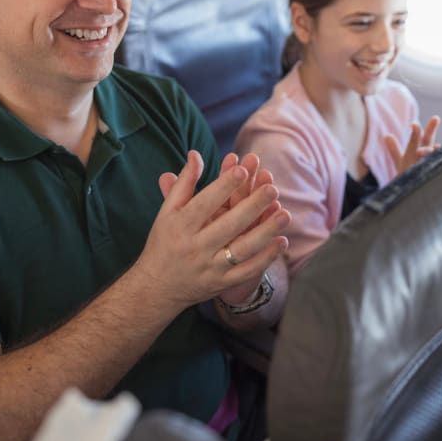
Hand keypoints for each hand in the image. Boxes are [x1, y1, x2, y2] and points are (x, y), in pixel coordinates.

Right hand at [135, 150, 290, 310]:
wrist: (156, 286)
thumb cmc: (163, 242)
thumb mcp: (167, 212)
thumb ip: (184, 183)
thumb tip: (196, 154)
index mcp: (180, 226)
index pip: (204, 203)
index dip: (224, 186)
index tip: (242, 169)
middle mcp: (194, 247)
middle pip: (228, 225)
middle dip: (252, 206)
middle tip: (272, 188)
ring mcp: (209, 267)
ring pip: (242, 249)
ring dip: (265, 232)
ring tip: (284, 213)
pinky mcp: (221, 283)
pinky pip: (247, 271)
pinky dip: (266, 258)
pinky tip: (281, 242)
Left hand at [383, 116, 440, 174]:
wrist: (412, 192)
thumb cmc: (410, 173)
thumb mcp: (401, 161)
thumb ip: (394, 150)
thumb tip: (387, 136)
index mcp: (421, 150)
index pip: (421, 137)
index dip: (418, 130)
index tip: (413, 123)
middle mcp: (428, 155)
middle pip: (430, 141)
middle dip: (432, 131)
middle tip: (435, 118)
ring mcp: (431, 163)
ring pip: (432, 154)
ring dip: (427, 151)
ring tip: (418, 152)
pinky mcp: (434, 173)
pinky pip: (437, 168)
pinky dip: (437, 164)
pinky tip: (436, 161)